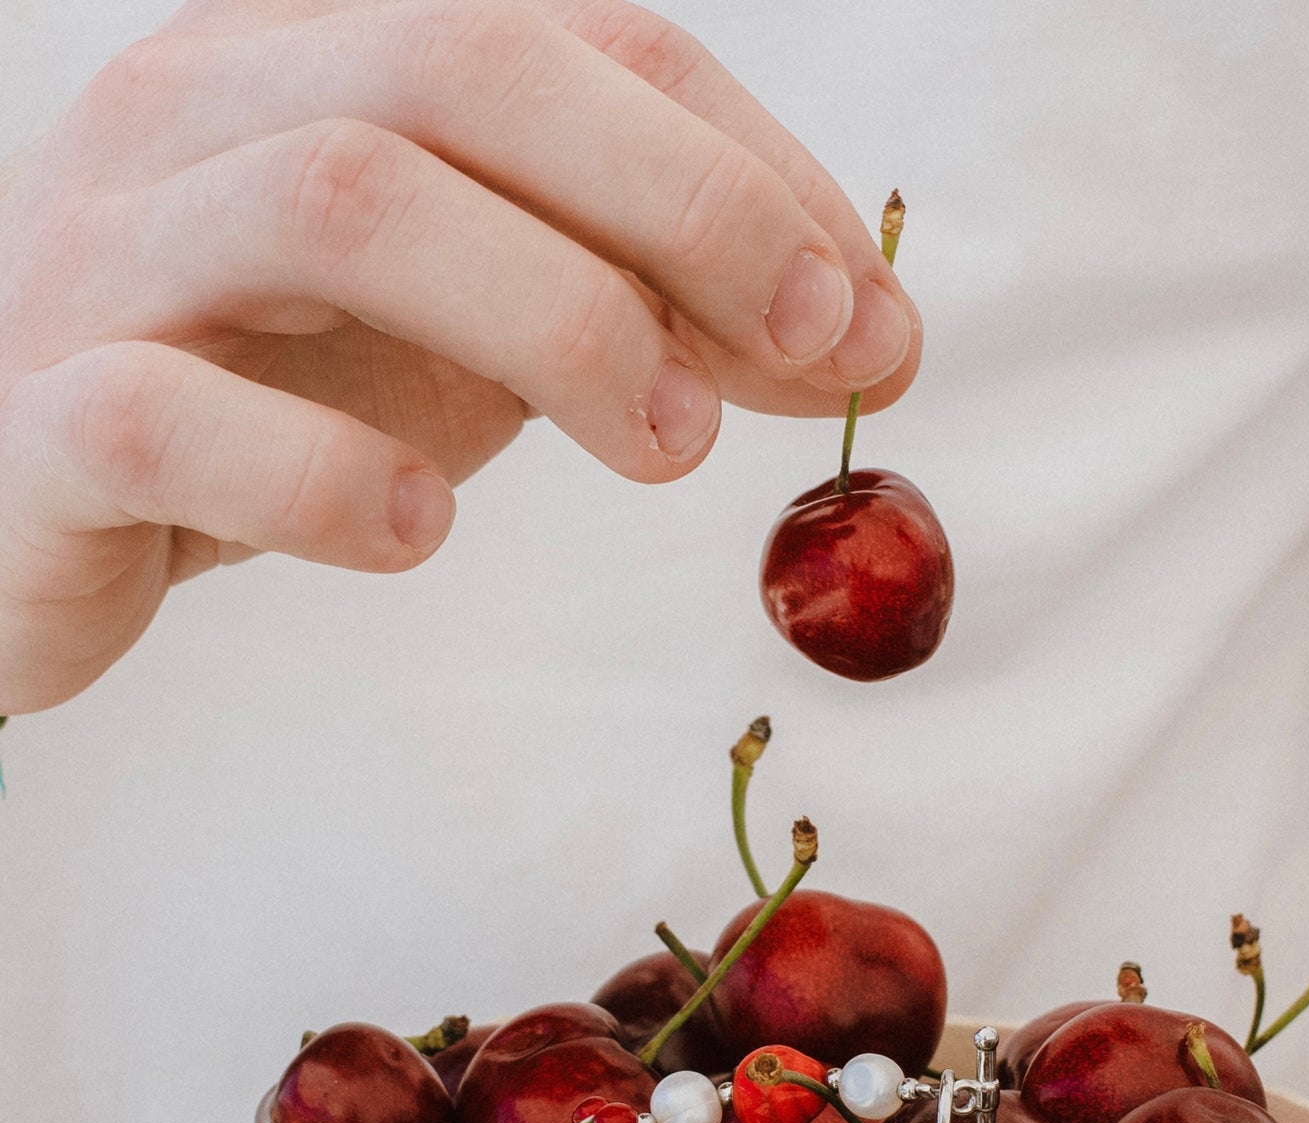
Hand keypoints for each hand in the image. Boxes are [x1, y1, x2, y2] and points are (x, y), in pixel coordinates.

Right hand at [0, 0, 919, 712]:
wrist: (11, 497)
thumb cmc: (261, 400)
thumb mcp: (473, 333)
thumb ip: (644, 310)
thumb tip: (864, 340)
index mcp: (317, 60)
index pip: (567, 34)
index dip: (744, 162)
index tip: (866, 313)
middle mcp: (204, 113)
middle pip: (459, 68)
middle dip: (678, 204)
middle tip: (810, 351)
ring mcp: (107, 256)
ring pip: (335, 198)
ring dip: (551, 317)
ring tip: (665, 447)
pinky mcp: (42, 425)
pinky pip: (167, 414)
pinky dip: (323, 473)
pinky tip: (423, 530)